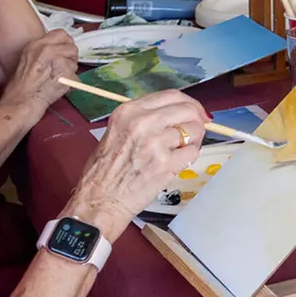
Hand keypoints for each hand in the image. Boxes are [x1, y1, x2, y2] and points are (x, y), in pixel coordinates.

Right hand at [4, 30, 77, 112]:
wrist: (22, 101)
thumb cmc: (21, 85)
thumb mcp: (27, 59)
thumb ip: (44, 51)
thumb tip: (58, 49)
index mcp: (37, 44)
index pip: (62, 34)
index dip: (65, 43)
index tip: (63, 51)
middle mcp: (48, 49)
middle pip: (72, 47)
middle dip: (70, 57)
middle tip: (61, 67)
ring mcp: (59, 60)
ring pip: (75, 61)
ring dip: (70, 70)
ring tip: (56, 78)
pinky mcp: (67, 73)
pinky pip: (76, 75)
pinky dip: (71, 81)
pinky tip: (59, 85)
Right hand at [65, 90, 206, 235]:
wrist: (98, 201)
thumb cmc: (105, 170)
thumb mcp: (118, 131)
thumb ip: (145, 119)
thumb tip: (178, 113)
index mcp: (129, 111)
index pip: (172, 95)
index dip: (189, 103)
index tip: (196, 112)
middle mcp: (142, 123)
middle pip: (188, 110)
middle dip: (197, 120)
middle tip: (195, 132)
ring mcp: (155, 143)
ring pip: (194, 130)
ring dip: (193, 141)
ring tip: (180, 151)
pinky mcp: (165, 163)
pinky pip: (193, 152)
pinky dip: (189, 158)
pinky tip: (177, 163)